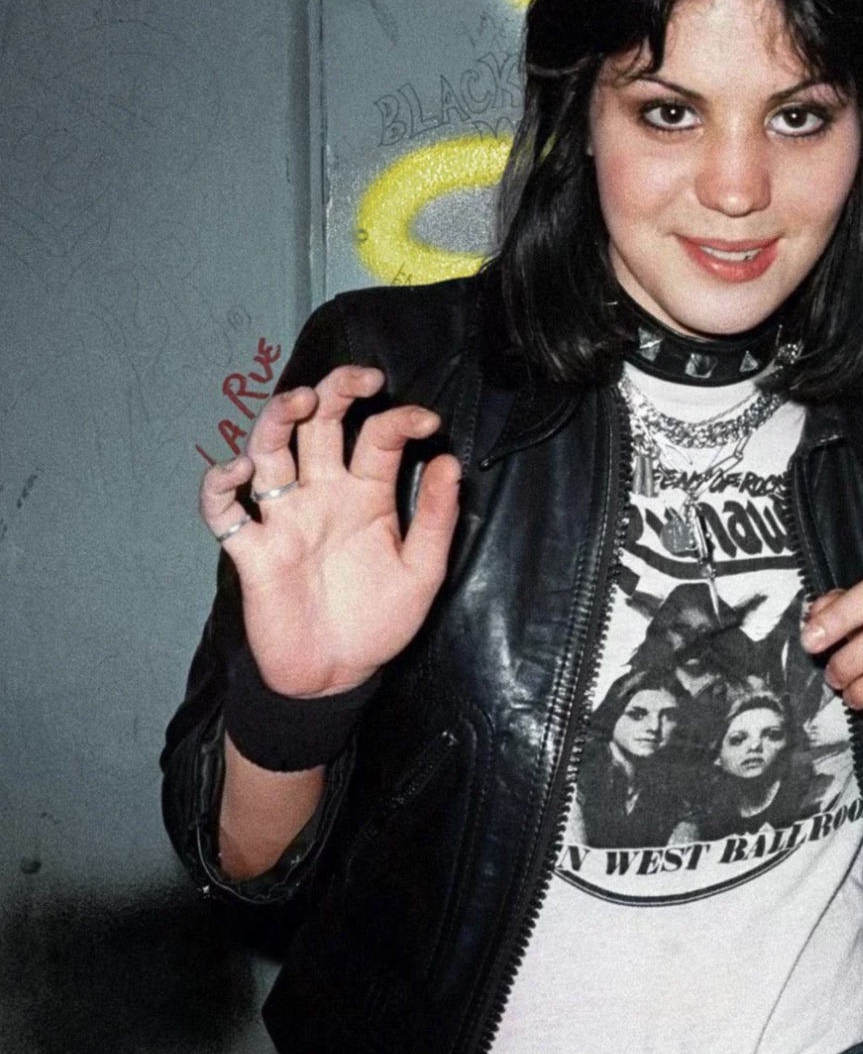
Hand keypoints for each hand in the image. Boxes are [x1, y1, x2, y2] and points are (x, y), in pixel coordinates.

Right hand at [199, 365, 459, 697]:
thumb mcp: (421, 573)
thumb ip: (434, 519)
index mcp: (366, 494)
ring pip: (268, 450)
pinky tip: (240, 473)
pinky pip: (224, 511)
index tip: (428, 422)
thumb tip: (449, 462)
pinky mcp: (253, 550)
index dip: (400, 419)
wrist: (337, 676)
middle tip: (360, 377)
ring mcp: (284, 518)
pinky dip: (221, 486)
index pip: (377, 437)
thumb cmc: (379, 622)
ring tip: (299, 402)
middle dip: (334, 390)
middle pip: (318, 424)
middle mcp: (321, 494)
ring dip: (277, 419)